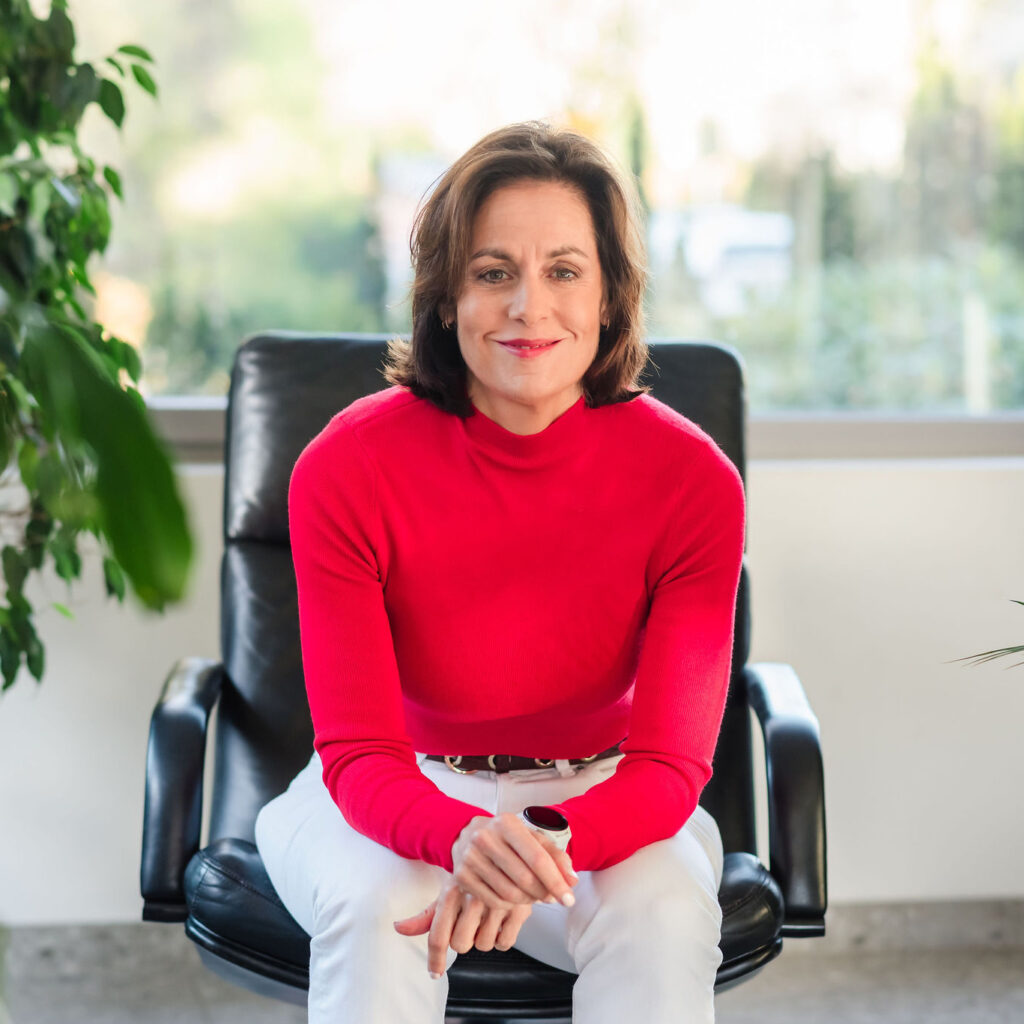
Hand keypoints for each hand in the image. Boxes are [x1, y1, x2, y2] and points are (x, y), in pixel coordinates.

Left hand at [393, 878, 534, 976]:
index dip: (435, 959)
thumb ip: (425, 915)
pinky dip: (501, 937)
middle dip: (463, 938)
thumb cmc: (471, 878)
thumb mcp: (448, 891)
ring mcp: (498, 901)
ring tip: (487, 916)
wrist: (505, 852)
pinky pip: (504, 943)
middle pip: (460, 944)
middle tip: (469, 922)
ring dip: (483, 936)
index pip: (438, 935)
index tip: (434, 973)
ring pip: (483, 945)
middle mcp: (474, 895)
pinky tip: (500, 919)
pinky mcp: (519, 908)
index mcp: (452, 890)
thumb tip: (397, 928)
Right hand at [451, 813, 577, 909]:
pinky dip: (510, 904)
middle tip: (552, 897)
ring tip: (533, 895)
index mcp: (506, 823)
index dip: (556, 881)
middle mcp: (485, 838)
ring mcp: (470, 858)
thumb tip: (572, 880)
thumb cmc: (506, 837)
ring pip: (510, 893)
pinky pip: (494, 901)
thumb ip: (554, 855)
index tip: (569, 899)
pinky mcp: (461, 877)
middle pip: (524, 878)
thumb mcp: (530, 837)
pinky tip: (515, 895)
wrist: (467, 834)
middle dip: (544, 893)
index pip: (536, 857)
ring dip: (528, 900)